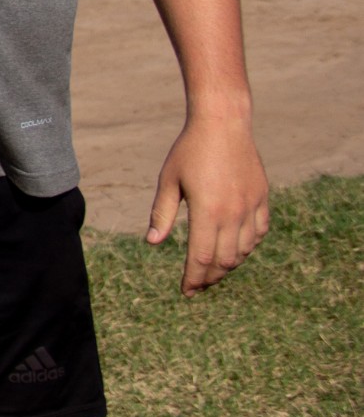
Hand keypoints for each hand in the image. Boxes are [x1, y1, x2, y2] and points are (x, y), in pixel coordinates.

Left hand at [147, 113, 269, 295]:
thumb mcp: (169, 180)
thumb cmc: (189, 151)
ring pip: (244, 251)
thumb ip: (162, 213)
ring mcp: (251, 207)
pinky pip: (259, 233)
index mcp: (207, 212)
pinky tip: (236, 249)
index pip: (201, 259)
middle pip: (224, 260)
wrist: (223, 124)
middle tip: (198, 285)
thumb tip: (152, 242)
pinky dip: (248, 246)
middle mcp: (233, 214)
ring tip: (213, 270)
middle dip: (210, 277)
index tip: (186, 292)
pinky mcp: (262, 199)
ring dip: (228, 264)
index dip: (193, 279)